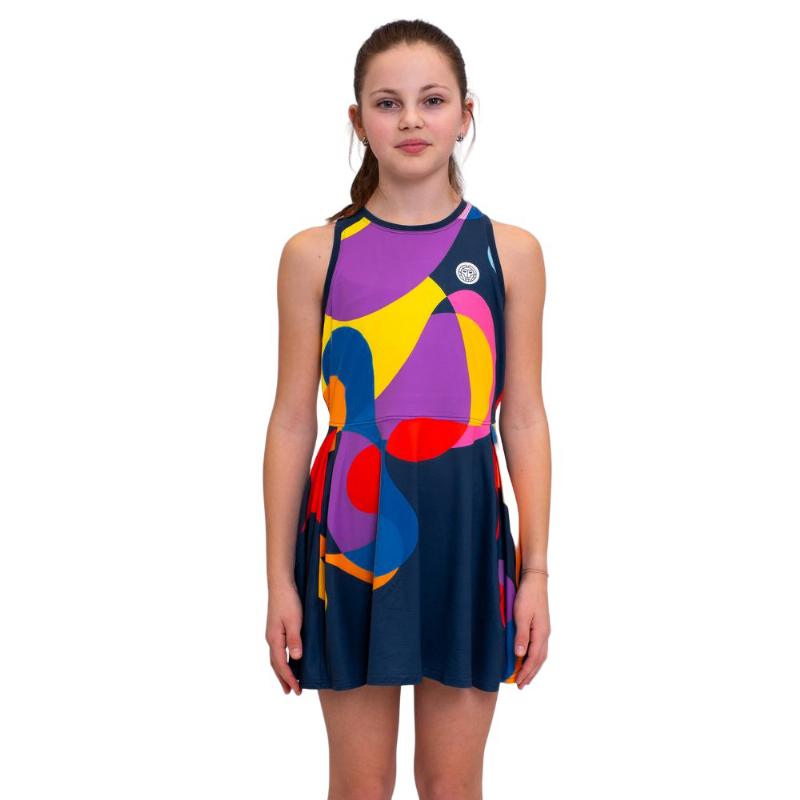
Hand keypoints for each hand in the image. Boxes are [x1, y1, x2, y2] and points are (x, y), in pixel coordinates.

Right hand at [265, 581, 303, 695]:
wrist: (281, 584)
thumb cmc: (288, 601)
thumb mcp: (294, 621)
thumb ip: (295, 640)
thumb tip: (296, 659)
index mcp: (274, 639)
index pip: (281, 665)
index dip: (289, 678)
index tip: (296, 690)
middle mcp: (271, 639)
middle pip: (276, 664)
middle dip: (284, 679)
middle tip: (292, 692)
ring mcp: (273, 633)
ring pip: (276, 658)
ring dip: (282, 671)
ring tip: (288, 681)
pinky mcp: (276, 628)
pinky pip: (278, 650)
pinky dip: (282, 660)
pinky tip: (288, 660)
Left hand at [513, 572, 550, 688]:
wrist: (535, 580)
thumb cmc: (528, 596)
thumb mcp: (521, 615)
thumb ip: (521, 636)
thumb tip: (520, 655)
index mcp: (541, 634)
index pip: (533, 659)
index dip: (526, 672)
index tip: (518, 683)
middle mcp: (545, 634)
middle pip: (539, 660)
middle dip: (530, 674)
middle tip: (521, 686)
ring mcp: (544, 630)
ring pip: (540, 654)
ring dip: (533, 667)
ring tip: (526, 677)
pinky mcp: (541, 626)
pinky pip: (539, 647)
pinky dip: (534, 657)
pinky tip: (528, 658)